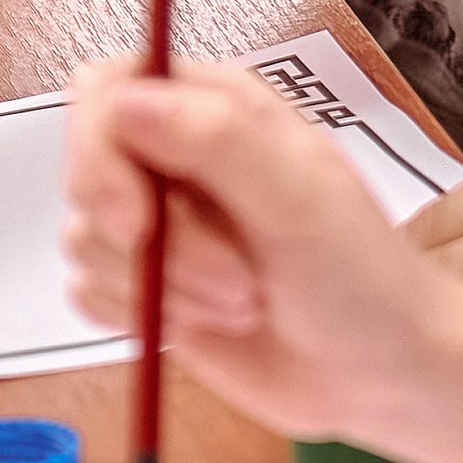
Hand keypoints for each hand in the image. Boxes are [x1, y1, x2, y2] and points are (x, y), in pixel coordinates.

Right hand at [61, 59, 444, 441]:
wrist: (377, 373)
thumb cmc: (359, 277)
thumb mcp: (301, 199)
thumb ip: (219, 140)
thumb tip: (126, 102)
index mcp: (216, 107)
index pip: (106, 89)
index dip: (98, 149)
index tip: (133, 218)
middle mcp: (175, 155)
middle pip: (85, 170)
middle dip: (149, 241)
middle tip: (233, 279)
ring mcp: (156, 222)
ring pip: (86, 240)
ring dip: (161, 288)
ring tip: (244, 302)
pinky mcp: (142, 285)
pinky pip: (87, 292)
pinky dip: (138, 319)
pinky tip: (205, 324)